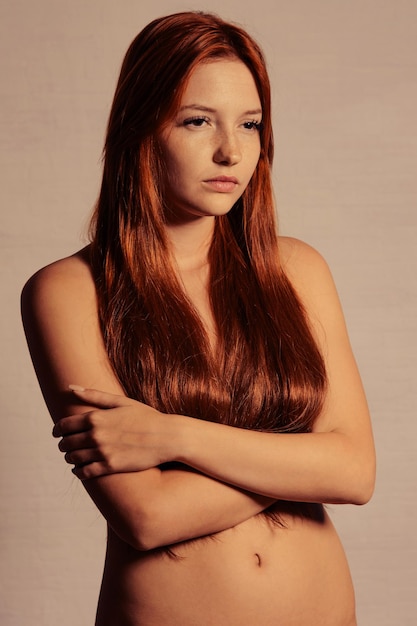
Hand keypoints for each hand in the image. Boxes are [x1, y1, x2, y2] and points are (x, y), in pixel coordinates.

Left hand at [53, 386, 175, 479]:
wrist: (167, 437)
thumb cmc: (146, 417)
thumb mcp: (121, 402)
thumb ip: (94, 395)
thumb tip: (71, 387)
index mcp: (96, 417)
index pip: (64, 425)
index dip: (58, 430)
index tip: (59, 432)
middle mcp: (96, 435)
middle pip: (66, 443)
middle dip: (63, 444)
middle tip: (67, 445)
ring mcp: (102, 452)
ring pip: (73, 458)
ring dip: (70, 458)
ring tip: (75, 456)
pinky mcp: (110, 466)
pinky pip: (84, 473)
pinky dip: (78, 471)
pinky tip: (81, 469)